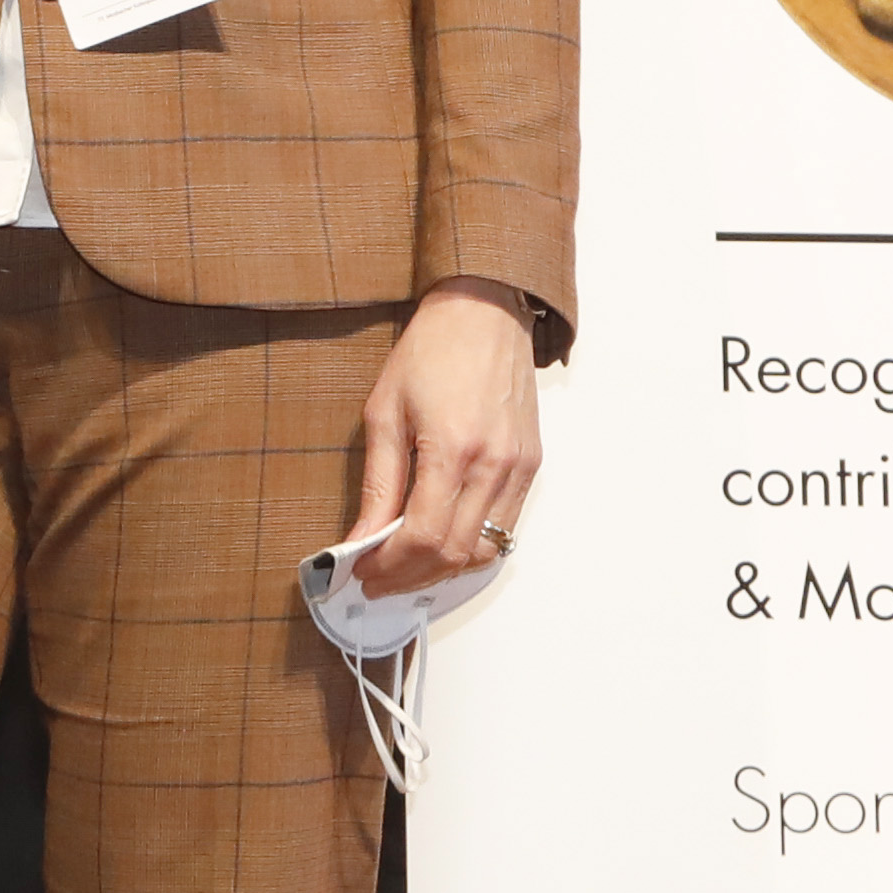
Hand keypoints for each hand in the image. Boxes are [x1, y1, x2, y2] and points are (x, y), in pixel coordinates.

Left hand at [349, 276, 545, 594]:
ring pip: (485, 550)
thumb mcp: (384, 412)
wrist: (485, 313)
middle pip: (455, 553)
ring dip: (442, 570)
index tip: (361, 571)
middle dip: (411, 576)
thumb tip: (360, 538)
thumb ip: (378, 484)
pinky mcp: (531, 466)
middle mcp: (494, 465)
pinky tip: (440, 543)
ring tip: (404, 567)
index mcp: (453, 449)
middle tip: (376, 578)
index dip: (390, 566)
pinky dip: (471, 547)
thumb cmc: (431, 352)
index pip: (423, 537)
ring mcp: (519, 468)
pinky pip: (505, 528)